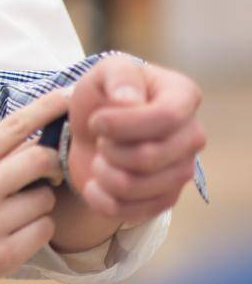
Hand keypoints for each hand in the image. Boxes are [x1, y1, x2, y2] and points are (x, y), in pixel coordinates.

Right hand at [0, 89, 67, 283]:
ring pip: (46, 198)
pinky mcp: (4, 254)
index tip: (69, 96)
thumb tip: (41, 134)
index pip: (12, 128)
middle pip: (39, 159)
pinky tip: (15, 234)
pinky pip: (45, 228)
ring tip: (13, 213)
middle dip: (51, 164)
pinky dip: (38, 229)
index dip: (45, 108)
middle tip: (44, 174)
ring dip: (40, 203)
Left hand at [67, 55, 204, 221]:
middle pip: (149, 156)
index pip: (166, 117)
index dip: (124, 123)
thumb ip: (119, 76)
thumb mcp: (105, 72)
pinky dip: (101, 199)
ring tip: (98, 159)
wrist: (93, 131)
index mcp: (183, 97)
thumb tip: (129, 100)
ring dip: (102, 173)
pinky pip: (131, 211)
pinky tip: (95, 183)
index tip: (96, 120)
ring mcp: (182, 170)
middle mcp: (192, 135)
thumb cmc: (103, 97)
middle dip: (109, 149)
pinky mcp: (166, 199)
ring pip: (136, 186)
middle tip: (99, 140)